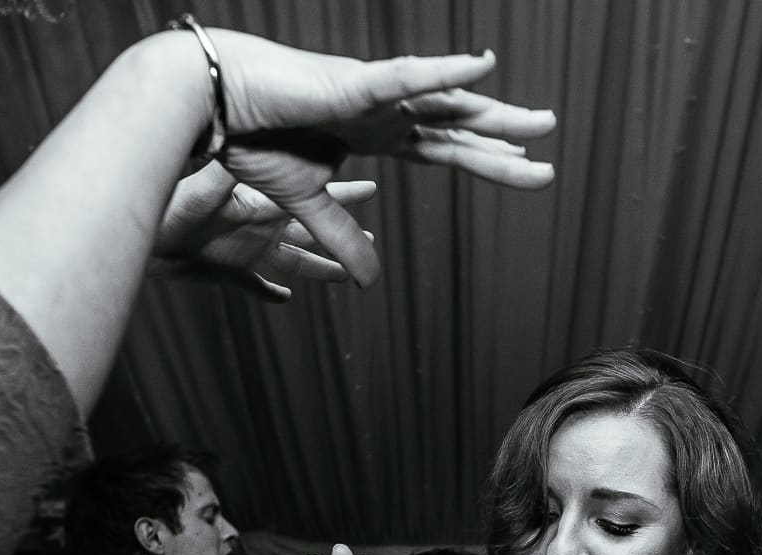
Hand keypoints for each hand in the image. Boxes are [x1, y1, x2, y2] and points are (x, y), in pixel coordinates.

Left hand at [152, 165, 373, 301]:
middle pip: (313, 231)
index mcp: (264, 206)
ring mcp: (246, 252)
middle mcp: (261, 228)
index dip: (343, 195)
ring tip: (344, 275)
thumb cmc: (169, 212)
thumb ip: (226, 173)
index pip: (313, 198)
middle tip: (374, 236)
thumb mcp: (202, 191)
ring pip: (295, 261)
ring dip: (319, 268)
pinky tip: (284, 298)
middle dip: (344, 233)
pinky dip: (270, 292)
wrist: (143, 239)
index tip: (372, 188)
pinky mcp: (228, 273)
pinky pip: (256, 285)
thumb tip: (248, 151)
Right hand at [203, 32, 555, 284]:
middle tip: (550, 137)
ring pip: (446, 101)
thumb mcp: (306, 201)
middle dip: (504, 134)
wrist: (211, 106)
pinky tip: (480, 66)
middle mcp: (384, 110)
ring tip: (538, 121)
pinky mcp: (353, 83)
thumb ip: (340, 238)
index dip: (485, 161)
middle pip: (456, 124)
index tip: (526, 169)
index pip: (443, 150)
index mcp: (375, 133)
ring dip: (492, 111)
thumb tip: (370, 281)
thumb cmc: (251, 138)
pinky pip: (406, 78)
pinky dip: (443, 74)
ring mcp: (373, 93)